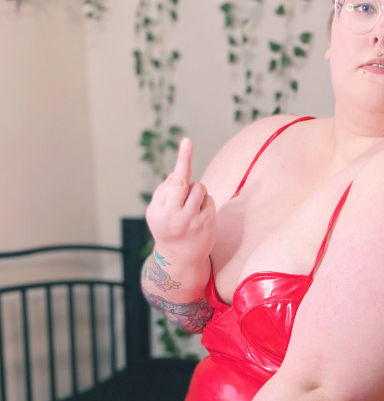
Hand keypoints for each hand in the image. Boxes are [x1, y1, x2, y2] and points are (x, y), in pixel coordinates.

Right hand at [145, 138, 216, 262]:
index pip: (174, 181)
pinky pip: (208, 200)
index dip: (183, 160)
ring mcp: (193, 221)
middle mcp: (176, 216)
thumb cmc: (166, 228)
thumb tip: (178, 174)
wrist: (179, 259)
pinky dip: (203, 202)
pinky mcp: (207, 224)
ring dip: (195, 191)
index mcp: (159, 211)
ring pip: (199, 189)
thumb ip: (164, 191)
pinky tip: (198, 215)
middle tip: (187, 147)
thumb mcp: (157, 212)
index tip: (188, 141)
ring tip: (189, 205)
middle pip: (187, 183)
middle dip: (186, 168)